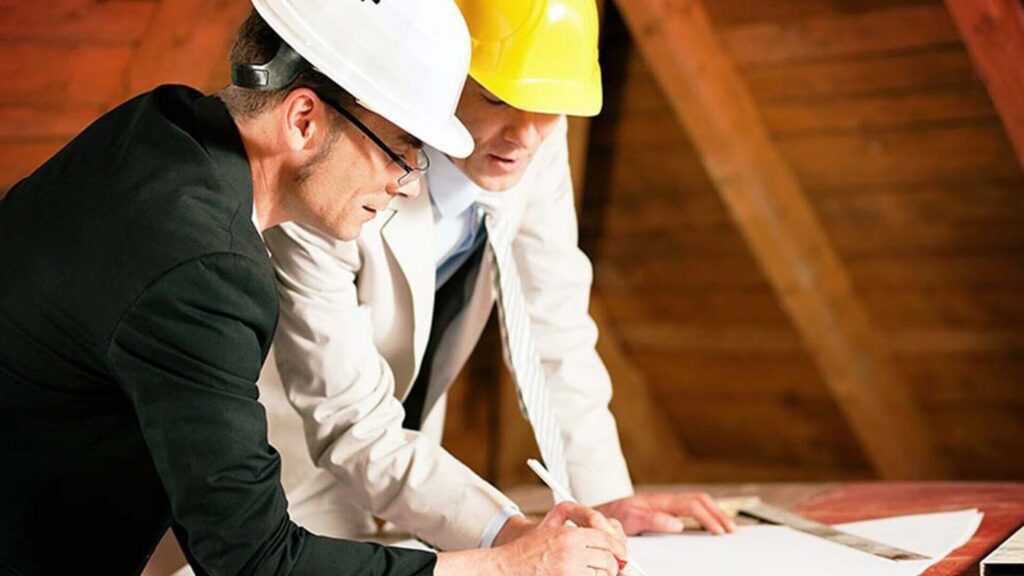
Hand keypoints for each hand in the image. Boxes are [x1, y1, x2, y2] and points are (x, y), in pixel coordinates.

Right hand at [487, 502, 626, 575]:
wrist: (505, 567)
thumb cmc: (526, 550)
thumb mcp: (551, 525)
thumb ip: (579, 522)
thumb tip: (607, 530)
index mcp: (570, 535)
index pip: (608, 539)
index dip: (618, 548)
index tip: (621, 554)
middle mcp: (572, 552)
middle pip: (609, 560)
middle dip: (614, 566)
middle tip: (613, 568)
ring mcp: (569, 571)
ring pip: (603, 575)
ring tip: (595, 574)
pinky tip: (583, 575)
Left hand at [596, 492, 735, 534]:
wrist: (600, 511)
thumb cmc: (613, 515)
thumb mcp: (631, 519)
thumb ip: (653, 520)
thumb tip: (678, 524)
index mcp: (661, 500)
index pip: (693, 506)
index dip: (709, 518)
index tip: (719, 532)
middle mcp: (665, 499)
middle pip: (700, 500)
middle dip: (718, 513)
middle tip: (731, 529)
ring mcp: (665, 502)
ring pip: (696, 502)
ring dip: (714, 512)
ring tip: (726, 526)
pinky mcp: (662, 507)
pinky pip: (689, 507)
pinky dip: (704, 513)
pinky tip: (707, 523)